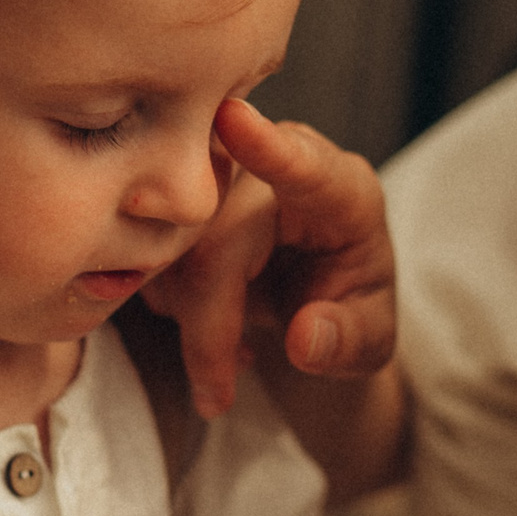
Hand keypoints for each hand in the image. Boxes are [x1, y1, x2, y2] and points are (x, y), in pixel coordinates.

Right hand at [143, 99, 394, 418]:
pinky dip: (169, 303)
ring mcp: (226, 170)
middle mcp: (282, 163)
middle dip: (209, 326)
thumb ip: (347, 341)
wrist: (315, 296)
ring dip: (186, 322)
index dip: (269, 148)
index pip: (305, 166)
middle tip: (218, 395)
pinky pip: (148, 249)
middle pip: (215, 237)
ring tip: (227, 362)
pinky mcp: (184, 191)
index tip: (235, 120)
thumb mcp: (368, 342)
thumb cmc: (349, 309)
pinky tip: (209, 325)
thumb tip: (305, 338)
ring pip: (171, 249)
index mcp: (344, 192)